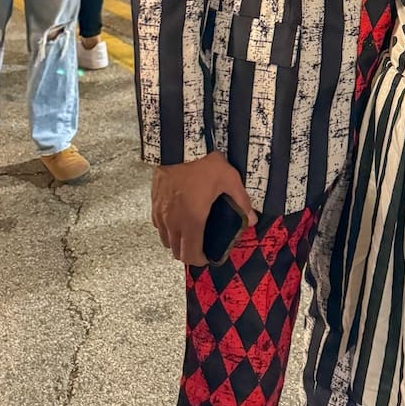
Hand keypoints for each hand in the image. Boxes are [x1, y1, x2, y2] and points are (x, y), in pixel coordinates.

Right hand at [151, 151, 257, 265]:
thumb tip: (251, 219)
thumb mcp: (229, 179)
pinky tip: (177, 219)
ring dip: (177, 242)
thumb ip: (241, 202)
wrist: (179, 145)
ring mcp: (161, 213)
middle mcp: (173, 222)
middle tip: (202, 246)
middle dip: (189, 253)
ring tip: (190, 233)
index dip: (200, 260)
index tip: (209, 256)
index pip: (191, 255)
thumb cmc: (204, 163)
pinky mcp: (154, 203)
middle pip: (176, 251)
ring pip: (165, 240)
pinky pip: (158, 225)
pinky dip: (167, 229)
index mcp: (193, 220)